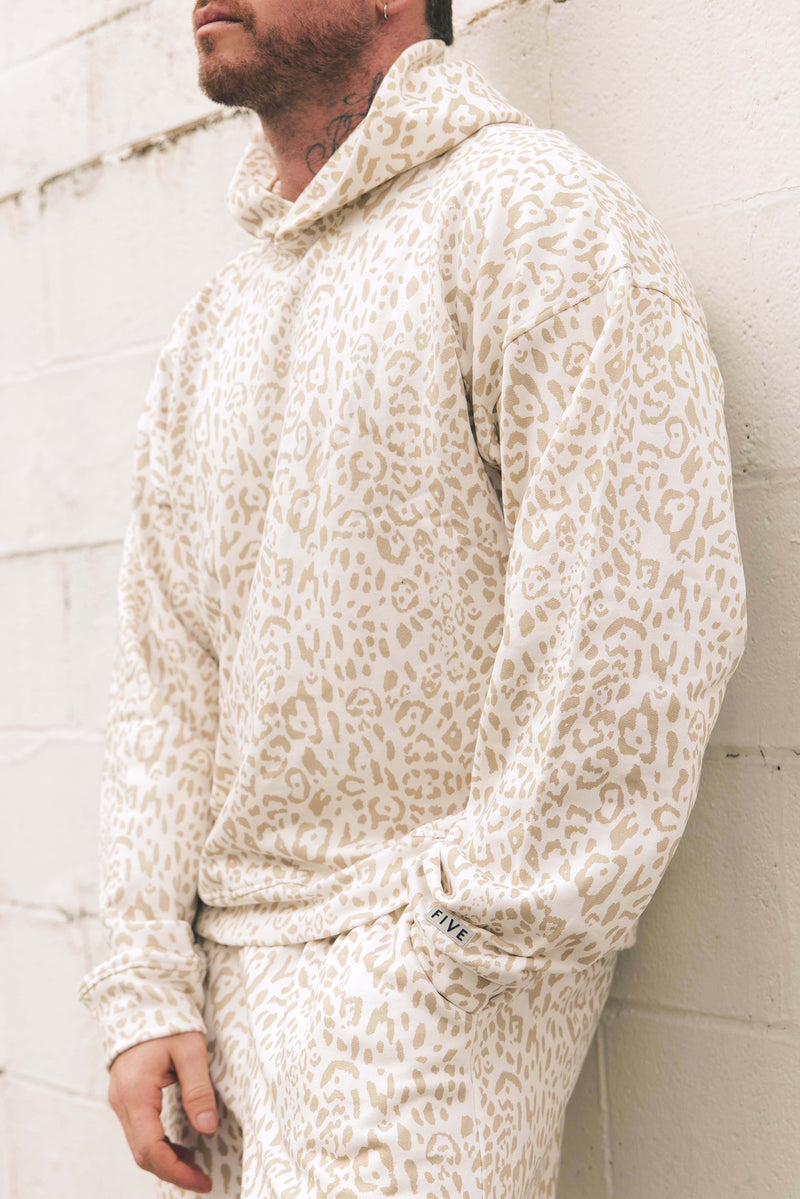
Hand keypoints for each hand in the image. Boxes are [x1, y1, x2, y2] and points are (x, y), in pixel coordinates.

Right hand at [108, 1030, 217, 1192]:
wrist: (141, 998)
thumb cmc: (168, 1019)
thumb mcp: (190, 1050)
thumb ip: (198, 1089)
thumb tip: (208, 1128)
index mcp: (136, 1093)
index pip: (150, 1148)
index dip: (176, 1171)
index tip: (201, 1180)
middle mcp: (122, 1102)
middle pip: (142, 1153)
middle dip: (172, 1171)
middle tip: (203, 1179)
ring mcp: (121, 1100)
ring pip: (139, 1145)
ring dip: (166, 1160)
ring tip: (196, 1165)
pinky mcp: (126, 1097)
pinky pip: (139, 1131)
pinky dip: (158, 1145)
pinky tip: (181, 1146)